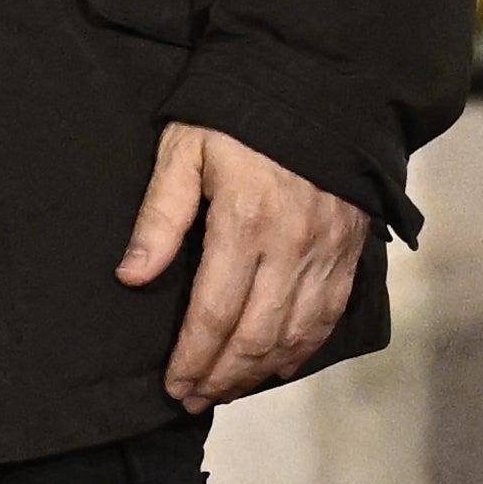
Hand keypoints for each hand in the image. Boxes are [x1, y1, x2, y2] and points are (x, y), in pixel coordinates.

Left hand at [121, 122, 366, 409]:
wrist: (318, 84)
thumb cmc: (240, 116)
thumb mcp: (184, 150)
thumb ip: (160, 217)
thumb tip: (132, 277)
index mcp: (245, 222)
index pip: (215, 313)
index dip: (193, 358)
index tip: (174, 385)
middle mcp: (291, 245)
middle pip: (255, 335)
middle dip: (220, 376)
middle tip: (193, 399)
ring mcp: (327, 250)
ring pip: (294, 334)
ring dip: (258, 371)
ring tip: (226, 390)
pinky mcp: (350, 249)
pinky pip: (329, 315)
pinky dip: (303, 349)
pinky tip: (277, 366)